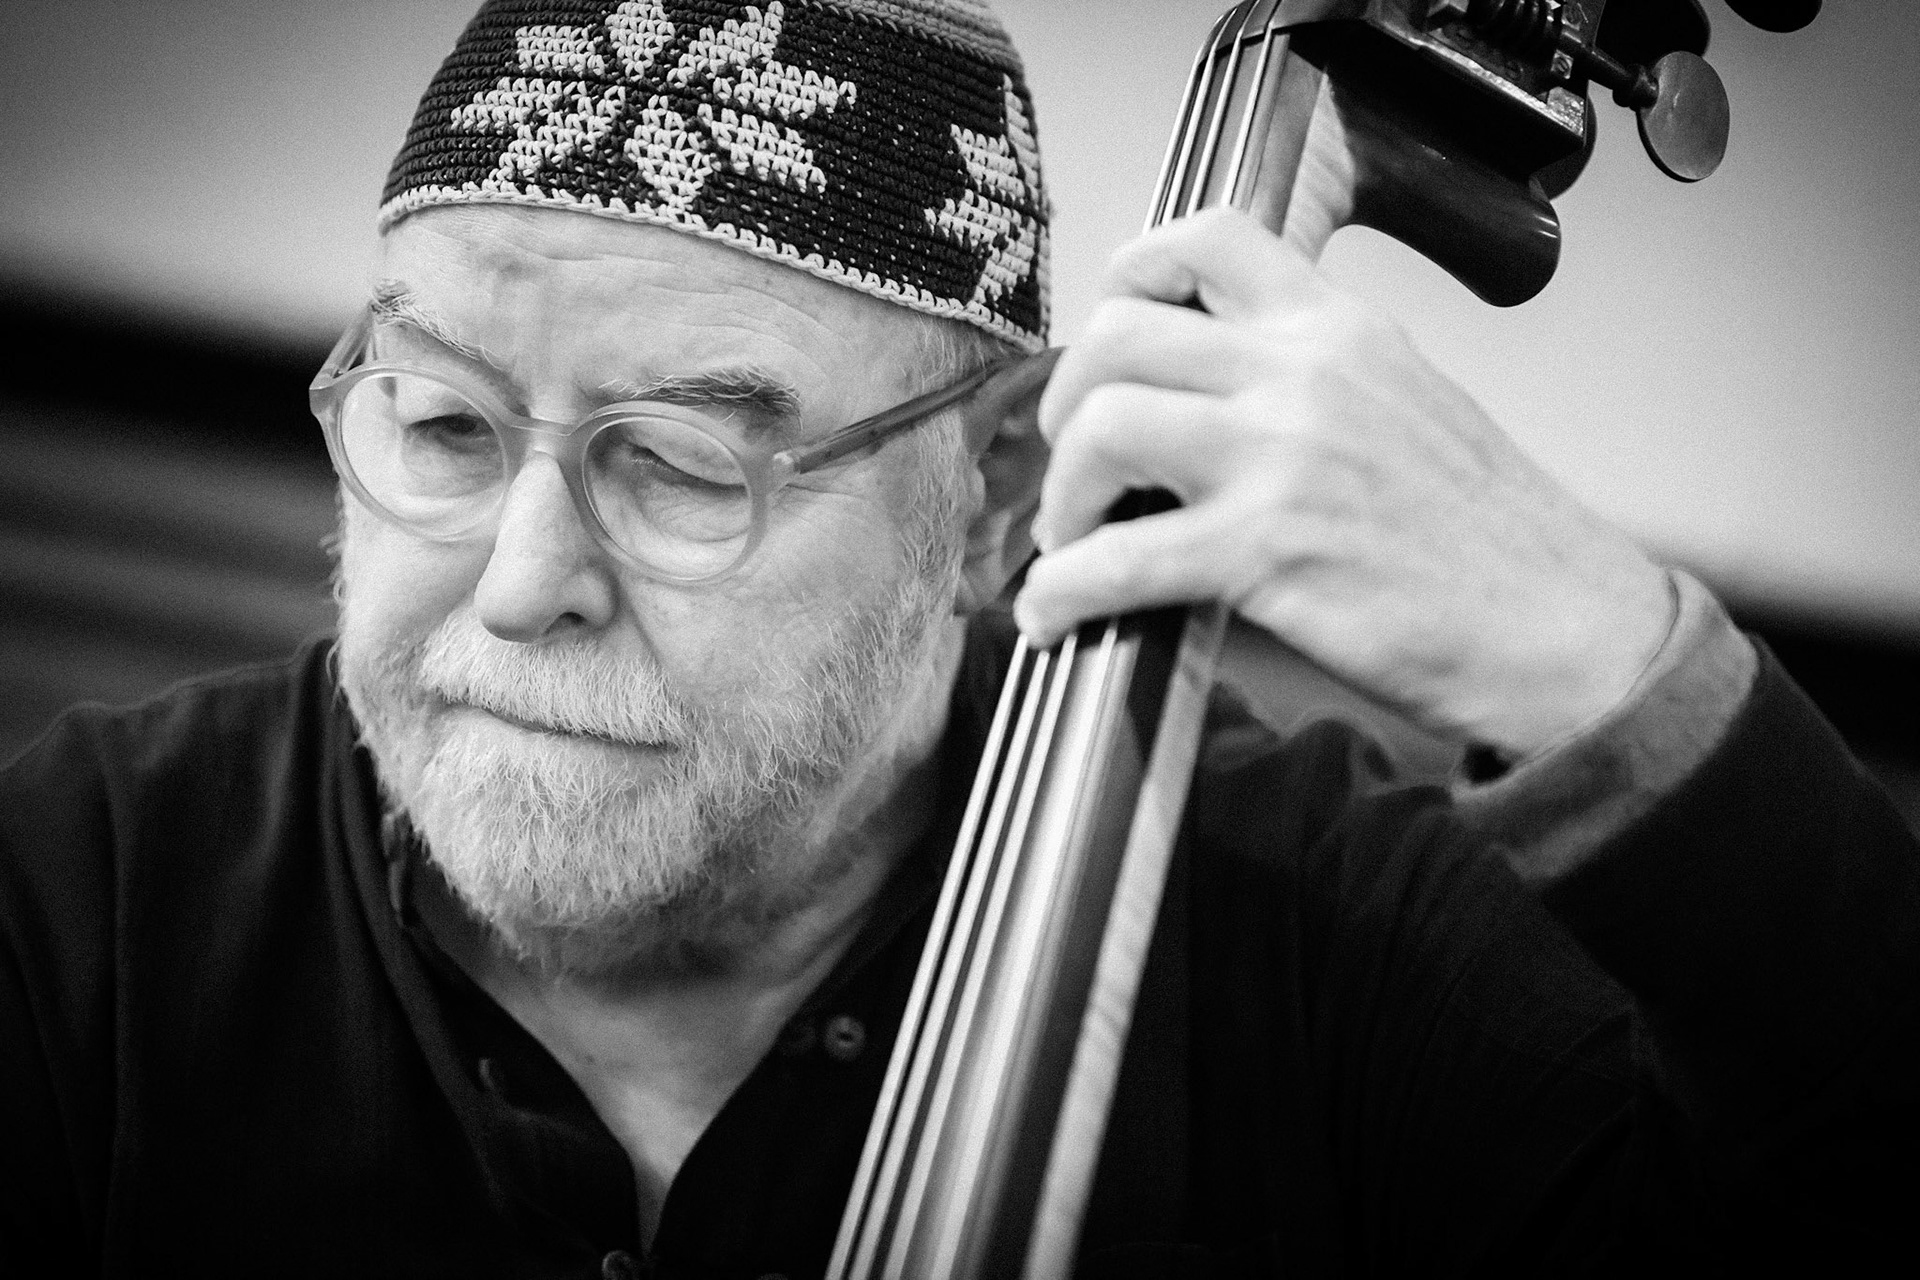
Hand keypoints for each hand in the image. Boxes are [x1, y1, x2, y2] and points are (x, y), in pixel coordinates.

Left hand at [1012, 208, 1673, 757]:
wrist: (1564, 625)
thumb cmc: (1490, 536)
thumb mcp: (1406, 403)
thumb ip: (1308, 379)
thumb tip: (1204, 400)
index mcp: (1339, 327)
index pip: (1207, 239)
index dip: (1126, 276)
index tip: (1104, 331)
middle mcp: (1303, 373)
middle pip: (1117, 337)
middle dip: (1066, 403)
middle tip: (1075, 460)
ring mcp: (1280, 458)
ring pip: (1102, 428)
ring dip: (1063, 494)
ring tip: (1076, 538)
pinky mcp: (1264, 551)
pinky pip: (1115, 559)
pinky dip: (1062, 591)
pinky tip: (1055, 613)